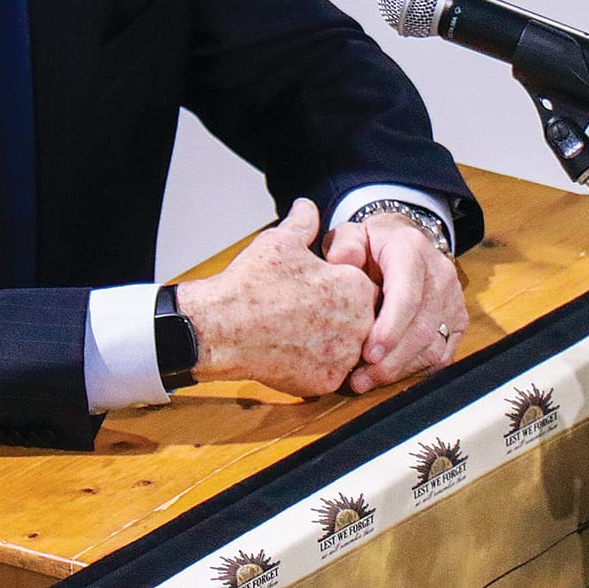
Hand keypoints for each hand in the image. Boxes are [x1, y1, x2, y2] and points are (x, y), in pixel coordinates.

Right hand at [173, 199, 377, 396]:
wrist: (223, 328)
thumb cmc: (252, 283)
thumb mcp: (281, 241)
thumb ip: (304, 222)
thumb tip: (307, 206)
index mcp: (354, 285)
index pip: (365, 286)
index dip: (341, 287)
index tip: (320, 288)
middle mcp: (359, 322)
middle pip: (364, 319)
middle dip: (343, 315)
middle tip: (310, 311)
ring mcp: (344, 355)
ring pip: (350, 347)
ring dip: (334, 341)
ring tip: (301, 331)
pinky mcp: (328, 381)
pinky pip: (333, 371)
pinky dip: (318, 364)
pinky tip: (294, 351)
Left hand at [324, 213, 465, 393]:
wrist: (403, 241)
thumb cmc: (372, 244)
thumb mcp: (352, 235)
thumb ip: (344, 245)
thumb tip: (342, 260)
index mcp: (412, 251)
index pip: (407, 296)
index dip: (390, 329)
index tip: (368, 354)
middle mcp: (440, 275)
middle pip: (421, 328)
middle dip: (390, 360)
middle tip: (360, 379)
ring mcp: (453, 298)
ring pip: (433, 346)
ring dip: (400, 369)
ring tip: (367, 380)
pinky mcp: (458, 319)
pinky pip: (441, 354)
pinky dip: (415, 369)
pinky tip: (389, 375)